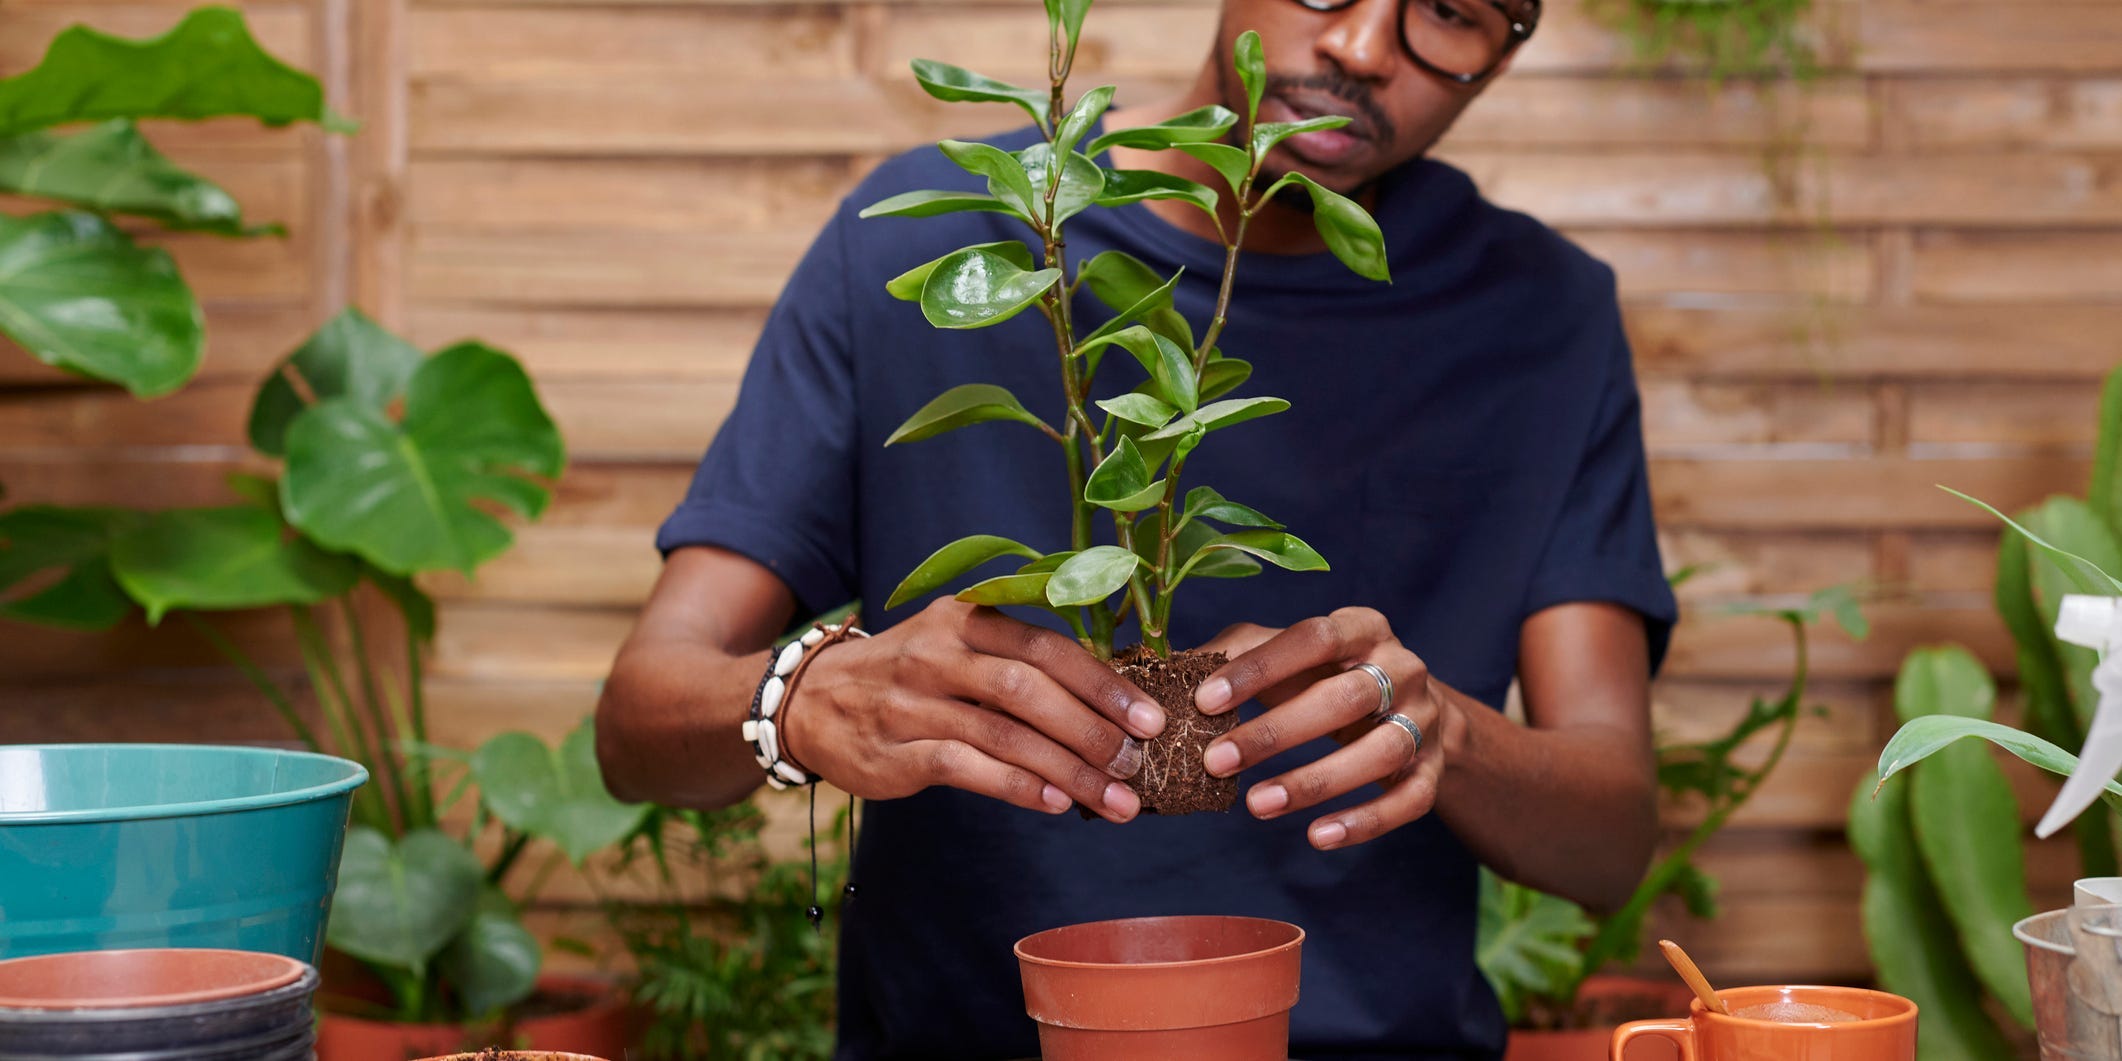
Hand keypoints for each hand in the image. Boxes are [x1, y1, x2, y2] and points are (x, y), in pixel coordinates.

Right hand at [776, 598, 1165, 822]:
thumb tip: (1109, 706)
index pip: (1046, 647)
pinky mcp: (894, 751)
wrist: (811, 700)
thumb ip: (1019, 664)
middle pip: (1028, 688)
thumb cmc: (910, 677)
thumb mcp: (957, 646)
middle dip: (1092, 729)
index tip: (1150, 718)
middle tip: (1138, 763)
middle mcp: (938, 654)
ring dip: (1068, 770)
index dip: (1102, 684)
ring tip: (1115, 800)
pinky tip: (1054, 803)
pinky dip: (1015, 785)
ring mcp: (912, 703)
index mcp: (966, 621)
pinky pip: (964, 766)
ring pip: (1003, 733)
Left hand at [1194, 607, 1462, 848]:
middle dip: (1278, 732)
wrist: (1404, 709)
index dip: (1259, 668)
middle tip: (1215, 761)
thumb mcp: (1285, 655)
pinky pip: (1409, 800)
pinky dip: (1364, 822)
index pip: (1313, 638)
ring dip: (1316, 781)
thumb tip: (1165, 671)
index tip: (1203, 699)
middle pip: (1348, 697)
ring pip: (1381, 752)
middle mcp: (1403, 667)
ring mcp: (1424, 720)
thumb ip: (1234, 654)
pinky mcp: (1433, 770)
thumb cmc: (1323, 676)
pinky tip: (1316, 837)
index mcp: (1362, 627)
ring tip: (1256, 804)